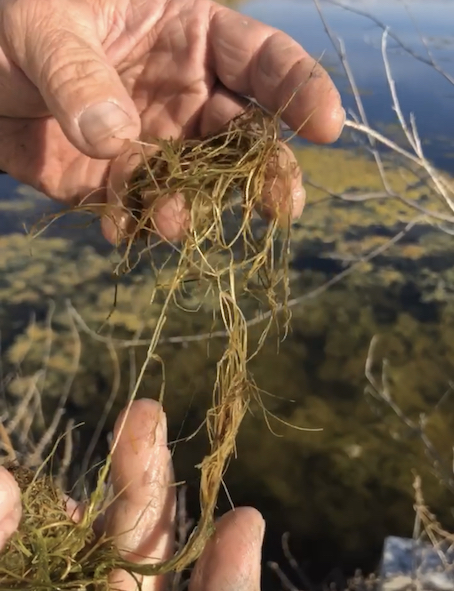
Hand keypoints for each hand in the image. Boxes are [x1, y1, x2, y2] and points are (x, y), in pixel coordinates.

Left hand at [0, 0, 343, 241]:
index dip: (299, 89)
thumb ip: (80, 76)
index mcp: (187, 34)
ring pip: (195, 183)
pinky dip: (132, 223)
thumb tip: (119, 140)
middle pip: (242, 136)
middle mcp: (181, 93)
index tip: (326, 125)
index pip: (261, 60)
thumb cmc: (8, 16)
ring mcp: (151, 142)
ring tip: (177, 224)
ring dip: (193, 207)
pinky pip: (137, 208)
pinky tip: (122, 230)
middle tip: (281, 207)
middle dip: (264, 172)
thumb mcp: (42, 23)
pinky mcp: (114, 182)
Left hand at [0, 399, 263, 590]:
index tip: (103, 437)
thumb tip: (7, 482)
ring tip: (212, 456)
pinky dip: (233, 588)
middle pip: (124, 545)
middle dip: (140, 476)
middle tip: (146, 409)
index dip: (87, 486)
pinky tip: (244, 524)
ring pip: (172, 581)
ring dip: (195, 519)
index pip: (66, 539)